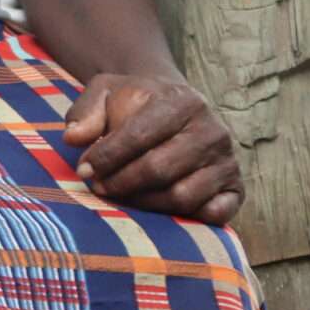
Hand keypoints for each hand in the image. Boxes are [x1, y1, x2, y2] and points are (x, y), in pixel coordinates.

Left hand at [64, 72, 242, 224]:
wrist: (173, 106)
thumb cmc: (135, 103)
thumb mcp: (106, 91)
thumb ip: (86, 111)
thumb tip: (73, 138)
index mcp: (183, 100)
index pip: (141, 134)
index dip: (107, 156)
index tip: (83, 170)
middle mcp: (213, 130)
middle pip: (160, 169)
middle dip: (121, 182)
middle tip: (98, 188)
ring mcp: (228, 161)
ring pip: (182, 196)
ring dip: (144, 203)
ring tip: (121, 196)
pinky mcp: (236, 189)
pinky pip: (214, 214)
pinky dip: (185, 218)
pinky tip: (158, 209)